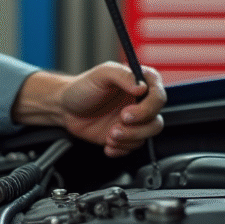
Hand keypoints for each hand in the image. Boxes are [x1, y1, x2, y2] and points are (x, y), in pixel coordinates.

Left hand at [12, 62, 165, 156]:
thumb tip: (141, 87)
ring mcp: (134, 121)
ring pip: (147, 136)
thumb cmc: (82, 88)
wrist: (65, 108)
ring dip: (129, 139)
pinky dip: (121, 148)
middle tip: (116, 126)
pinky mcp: (126, 136)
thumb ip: (122, 76)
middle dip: (136, 128)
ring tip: (110, 135)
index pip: (159, 96)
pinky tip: (107, 143)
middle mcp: (140, 102)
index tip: (127, 113)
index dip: (147, 108)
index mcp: (139, 83)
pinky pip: (134, 147)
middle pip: (156, 120)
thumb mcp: (101, 74)